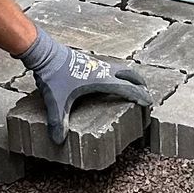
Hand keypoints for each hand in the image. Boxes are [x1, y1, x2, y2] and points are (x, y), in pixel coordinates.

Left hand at [23, 28, 152, 145]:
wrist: (44, 53)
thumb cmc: (53, 74)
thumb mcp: (56, 100)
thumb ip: (59, 120)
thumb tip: (58, 140)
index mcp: (100, 80)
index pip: (127, 88)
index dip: (139, 96)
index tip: (148, 103)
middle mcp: (102, 70)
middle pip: (129, 74)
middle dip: (140, 83)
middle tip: (146, 92)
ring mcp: (96, 64)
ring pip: (120, 68)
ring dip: (129, 76)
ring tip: (132, 85)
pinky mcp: (89, 61)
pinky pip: (110, 67)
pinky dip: (117, 74)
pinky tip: (109, 80)